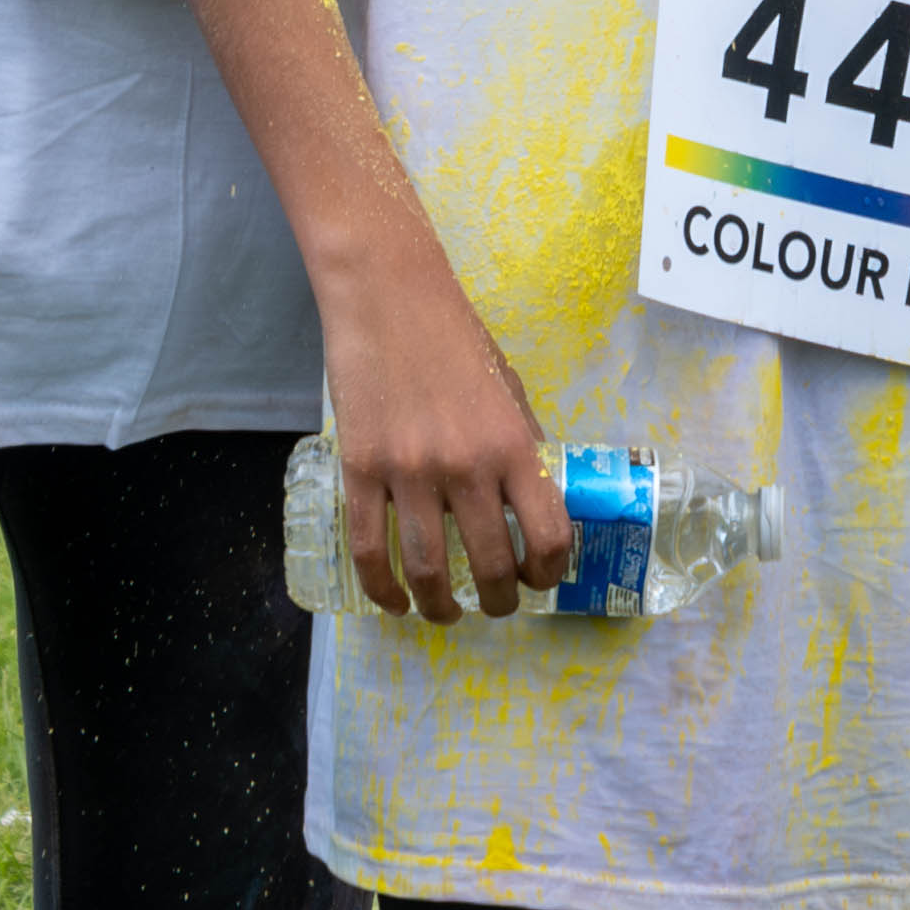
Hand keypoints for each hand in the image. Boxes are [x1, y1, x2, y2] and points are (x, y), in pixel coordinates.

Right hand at [315, 236, 570, 620]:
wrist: (388, 296)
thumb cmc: (454, 337)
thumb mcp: (508, 388)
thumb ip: (521, 447)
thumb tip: (533, 504)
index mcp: (513, 445)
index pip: (547, 535)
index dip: (549, 572)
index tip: (539, 581)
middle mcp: (467, 464)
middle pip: (491, 565)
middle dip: (499, 602)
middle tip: (494, 606)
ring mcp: (409, 471)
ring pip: (429, 570)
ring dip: (442, 608)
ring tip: (445, 614)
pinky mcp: (360, 469)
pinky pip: (370, 550)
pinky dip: (382, 590)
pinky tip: (393, 602)